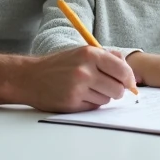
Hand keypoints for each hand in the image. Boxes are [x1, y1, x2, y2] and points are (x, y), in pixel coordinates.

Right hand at [13, 46, 135, 111]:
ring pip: (107, 99)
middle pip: (118, 89)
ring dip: (101, 97)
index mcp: (90, 54)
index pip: (123, 70)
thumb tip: (128, 69)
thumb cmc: (59, 65)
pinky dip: (90, 104)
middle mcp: (85, 70)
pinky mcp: (72, 103)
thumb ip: (106, 57)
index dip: (129, 79)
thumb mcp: (82, 52)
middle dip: (116, 90)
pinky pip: (94, 107)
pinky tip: (78, 96)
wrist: (30, 77)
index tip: (130, 84)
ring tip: (86, 89)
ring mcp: (78, 88)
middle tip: (106, 87)